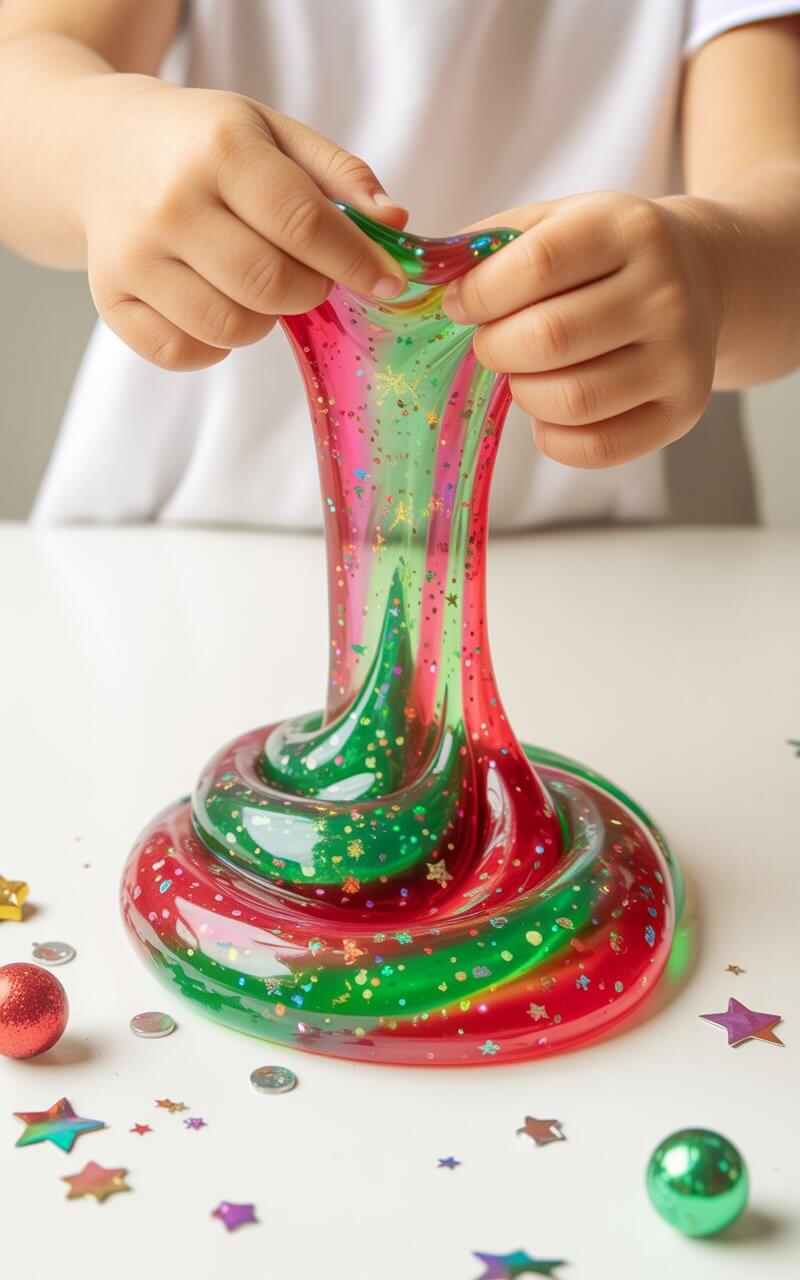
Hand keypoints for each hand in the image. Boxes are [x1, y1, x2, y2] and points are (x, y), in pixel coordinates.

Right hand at [80, 78, 408, 369]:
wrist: (100, 148)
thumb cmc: (204, 144)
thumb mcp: (274, 132)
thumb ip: (340, 174)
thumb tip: (395, 223)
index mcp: (220, 149)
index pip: (303, 224)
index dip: (356, 262)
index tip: (388, 283)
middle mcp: (170, 203)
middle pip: (270, 285)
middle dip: (309, 291)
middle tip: (307, 275)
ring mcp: (134, 256)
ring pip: (230, 328)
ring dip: (263, 320)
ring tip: (256, 285)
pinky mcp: (111, 298)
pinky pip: (183, 353)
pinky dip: (213, 346)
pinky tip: (217, 305)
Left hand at [441, 192, 724, 467]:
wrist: (702, 276)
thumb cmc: (605, 253)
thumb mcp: (557, 222)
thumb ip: (491, 247)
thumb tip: (422, 283)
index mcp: (629, 229)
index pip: (537, 265)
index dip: (480, 293)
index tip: (460, 304)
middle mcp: (666, 292)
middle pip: (549, 340)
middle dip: (495, 348)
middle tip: (491, 344)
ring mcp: (682, 356)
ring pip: (572, 400)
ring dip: (523, 393)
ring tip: (523, 373)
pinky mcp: (683, 410)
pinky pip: (597, 447)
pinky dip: (553, 437)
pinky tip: (549, 411)